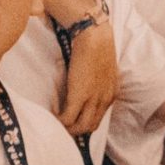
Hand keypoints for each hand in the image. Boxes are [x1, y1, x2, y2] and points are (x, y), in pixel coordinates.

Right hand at [58, 16, 117, 134]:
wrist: (94, 35)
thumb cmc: (97, 45)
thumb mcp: (103, 68)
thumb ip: (98, 81)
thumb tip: (85, 85)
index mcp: (111, 93)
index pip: (99, 117)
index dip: (84, 120)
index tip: (72, 115)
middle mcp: (105, 100)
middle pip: (90, 127)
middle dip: (75, 129)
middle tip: (62, 121)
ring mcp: (93, 100)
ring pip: (80, 128)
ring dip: (67, 127)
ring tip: (56, 118)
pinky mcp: (79, 96)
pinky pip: (67, 118)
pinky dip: (58, 118)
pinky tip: (52, 108)